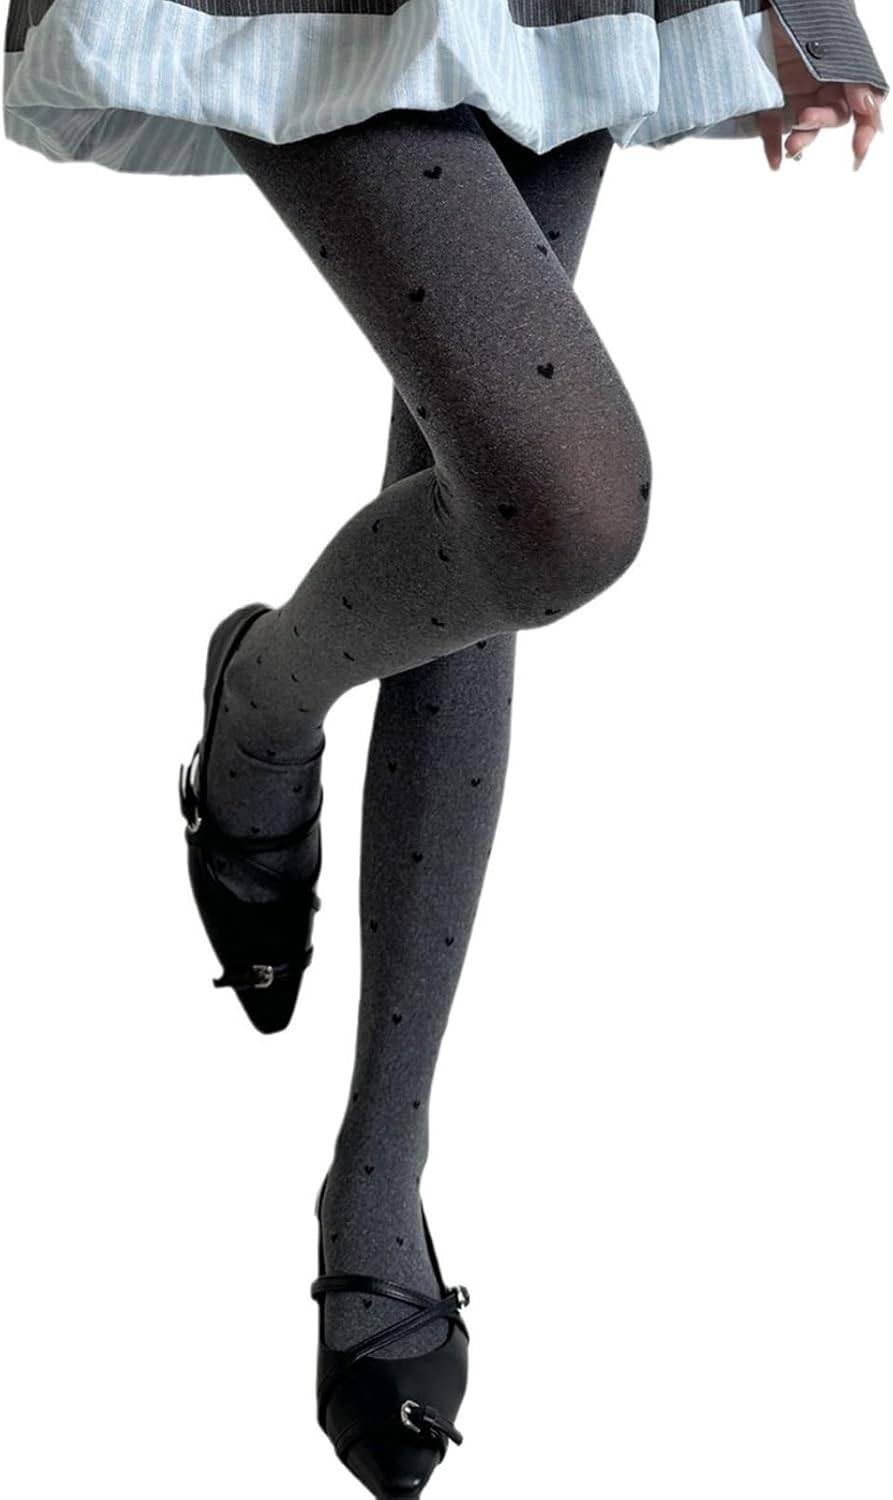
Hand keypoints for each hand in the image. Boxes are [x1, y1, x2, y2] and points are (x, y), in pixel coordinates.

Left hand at [756, 7, 884, 170]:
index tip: (860, 147)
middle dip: (822, 122)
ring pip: (805, 125)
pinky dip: (772, 146)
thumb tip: (868, 103)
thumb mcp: (830, 36)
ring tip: (790, 147)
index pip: (863, 101)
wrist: (755, 4)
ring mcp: (796, 91)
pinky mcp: (769, 98)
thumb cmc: (797, 12)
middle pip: (833, 114)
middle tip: (806, 120)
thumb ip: (851, 69)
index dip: (866, 126)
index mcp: (843, 65)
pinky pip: (773, 127)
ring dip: (802, 139)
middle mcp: (822, 80)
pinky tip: (774, 162)